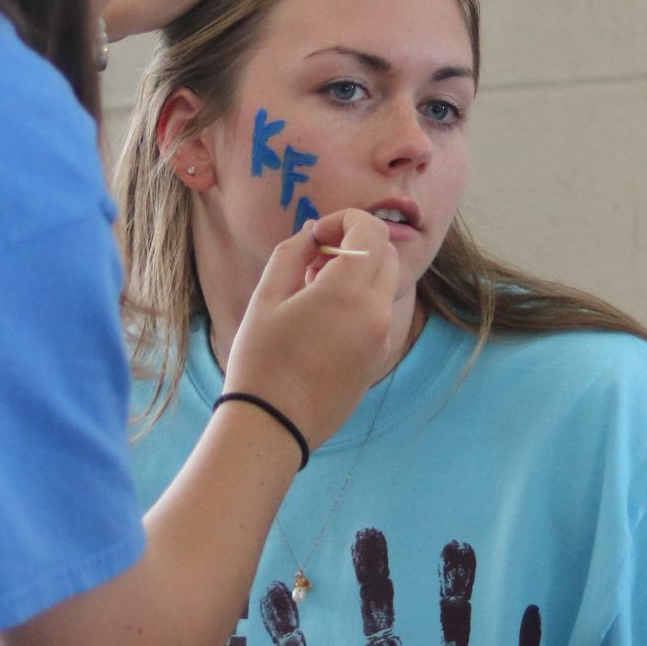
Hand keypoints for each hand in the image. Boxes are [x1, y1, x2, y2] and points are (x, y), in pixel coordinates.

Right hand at [220, 208, 398, 448]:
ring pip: (386, 283)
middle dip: (354, 245)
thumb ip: (293, 253)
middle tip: (314, 261)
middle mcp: (377, 313)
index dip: (344, 220)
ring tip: (314, 290)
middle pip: (386, 253)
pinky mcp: (380, 359)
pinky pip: (380, 312)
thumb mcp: (267, 296)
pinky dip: (361, 300)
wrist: (273, 425)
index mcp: (349, 292)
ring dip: (359, 273)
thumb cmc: (261, 359)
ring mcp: (383, 338)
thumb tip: (315, 232)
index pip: (371, 230)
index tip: (315, 238)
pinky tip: (324, 318)